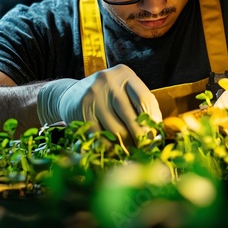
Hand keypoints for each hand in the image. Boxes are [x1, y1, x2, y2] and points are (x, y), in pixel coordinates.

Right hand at [37, 64, 161, 145]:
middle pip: (132, 117)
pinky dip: (111, 148)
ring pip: (117, 130)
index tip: (156, 136)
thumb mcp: (123, 92)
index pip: (145, 100)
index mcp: (124, 75)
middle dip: (141, 138)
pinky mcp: (82, 112)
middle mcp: (109, 82)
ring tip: (132, 152)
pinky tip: (116, 151)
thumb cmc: (107, 96)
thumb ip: (140, 106)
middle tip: (146, 149)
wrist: (70, 94)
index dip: (154, 121)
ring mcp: (94, 96)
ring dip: (127, 146)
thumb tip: (157, 134)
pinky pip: (101, 137)